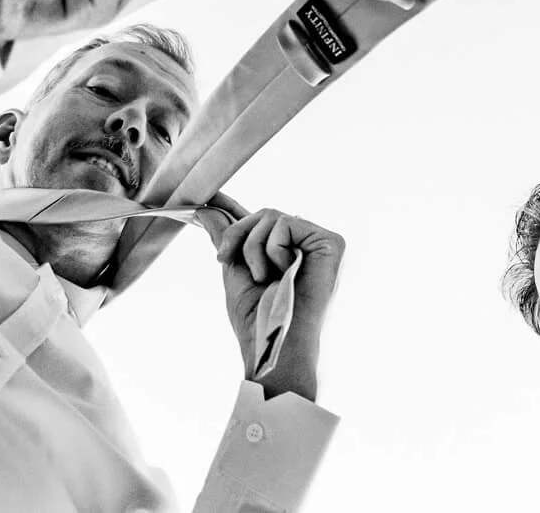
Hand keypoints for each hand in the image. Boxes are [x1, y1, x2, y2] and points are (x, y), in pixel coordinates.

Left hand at [216, 208, 345, 398]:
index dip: (235, 206)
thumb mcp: (235, 272)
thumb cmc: (257, 319)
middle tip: (225, 259)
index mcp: (286, 253)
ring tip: (264, 279)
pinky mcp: (331, 244)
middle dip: (237, 235)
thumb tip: (207, 212)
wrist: (273, 345)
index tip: (211, 194)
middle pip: (264, 213)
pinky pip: (287, 222)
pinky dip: (273, 248)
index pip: (261, 222)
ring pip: (272, 215)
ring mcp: (319, 244)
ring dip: (253, 248)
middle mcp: (305, 246)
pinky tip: (282, 272)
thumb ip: (228, 240)